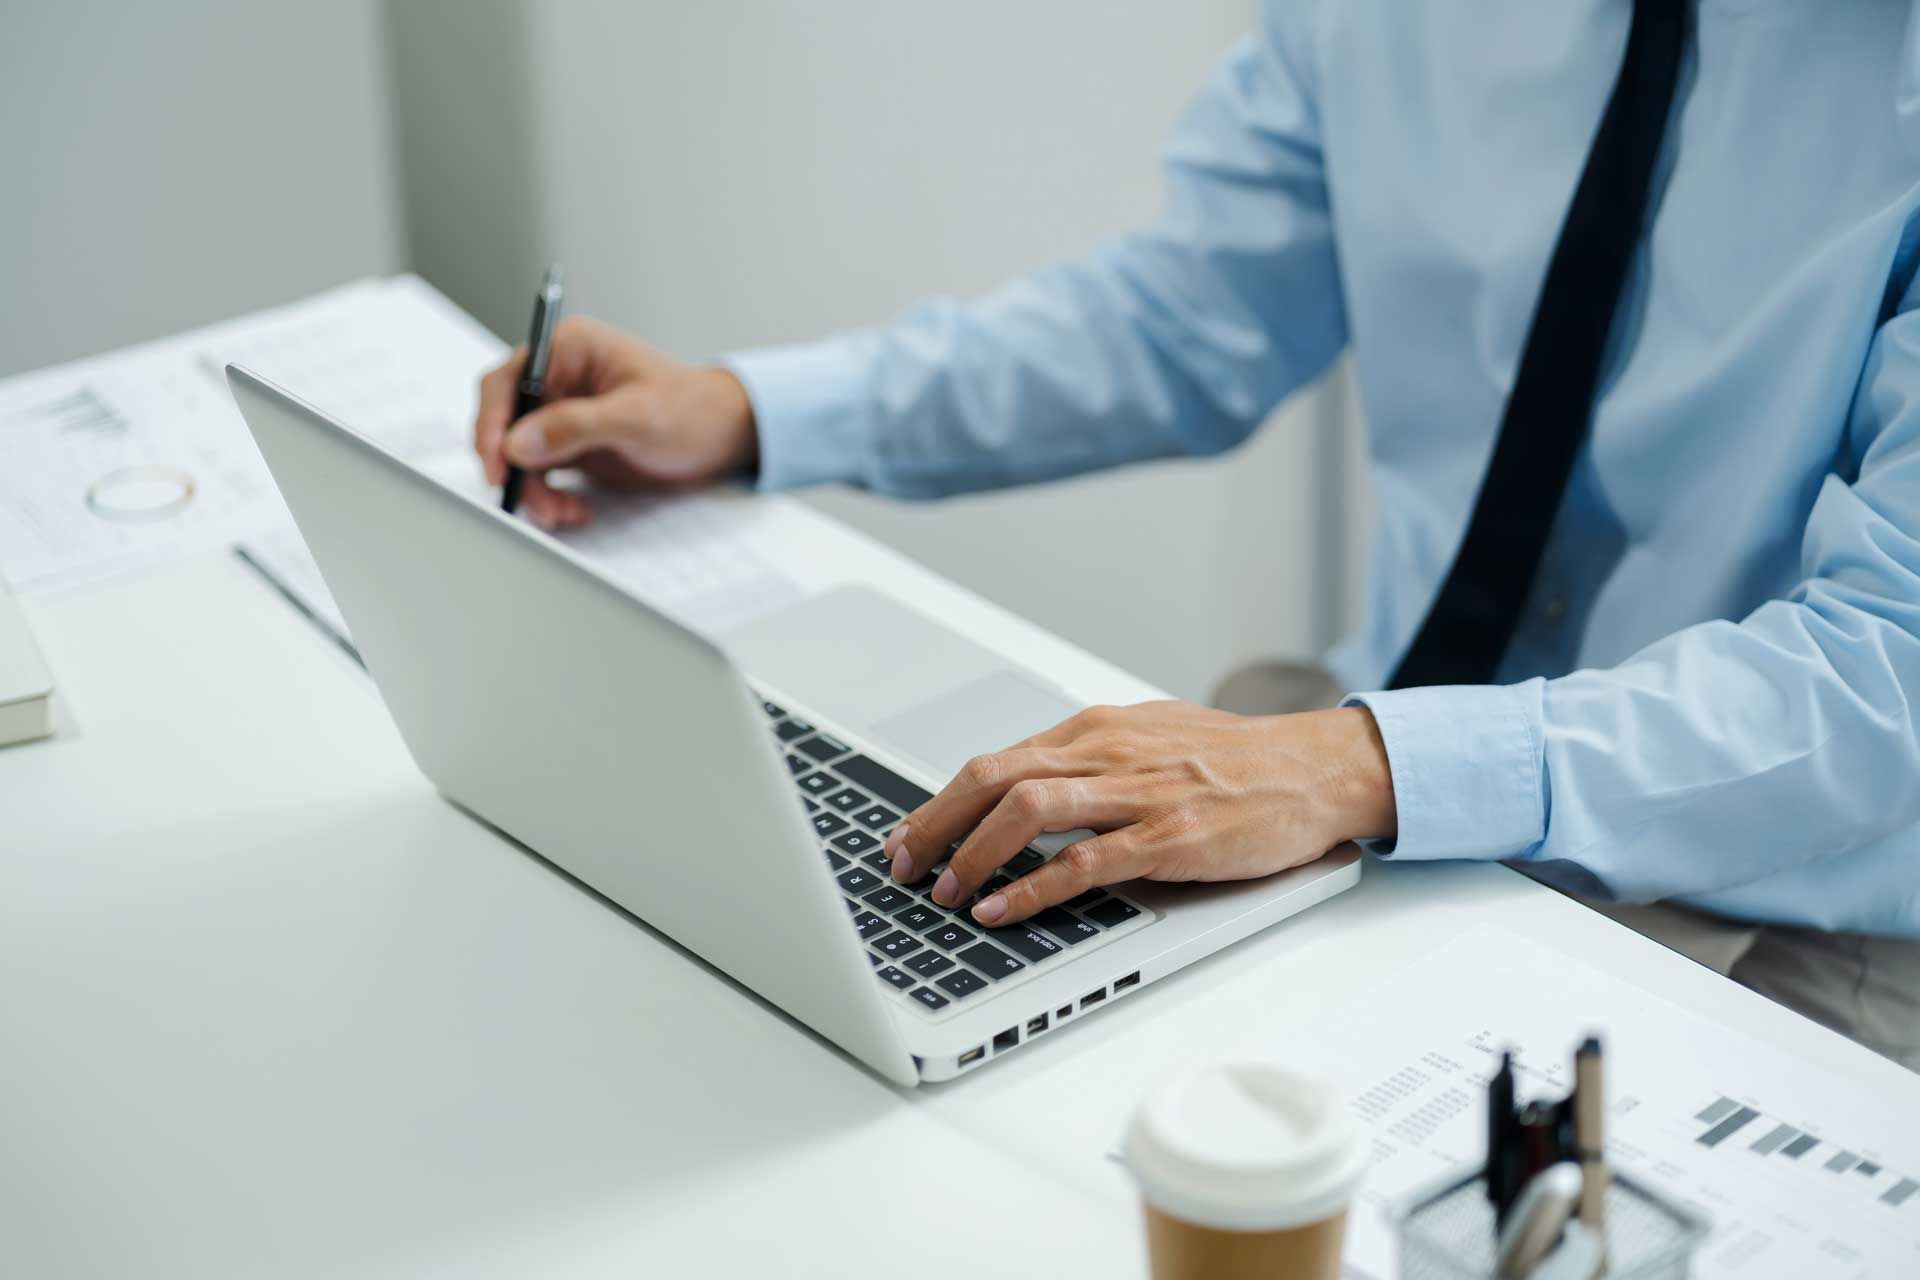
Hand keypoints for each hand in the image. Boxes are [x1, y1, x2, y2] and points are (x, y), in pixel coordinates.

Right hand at [472, 317, 758, 528]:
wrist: (720, 437)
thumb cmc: (691, 411)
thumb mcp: (636, 417)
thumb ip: (575, 427)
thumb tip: (517, 442)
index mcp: (568, 349)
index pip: (506, 382)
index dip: (491, 423)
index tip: (498, 463)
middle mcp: (557, 377)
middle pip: (504, 422)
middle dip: (514, 467)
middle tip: (533, 502)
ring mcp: (560, 411)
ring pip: (518, 454)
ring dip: (533, 489)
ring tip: (565, 512)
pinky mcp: (568, 444)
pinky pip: (538, 473)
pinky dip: (548, 496)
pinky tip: (574, 509)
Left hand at [883, 702, 1395, 926]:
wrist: (1316, 768)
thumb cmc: (1234, 761)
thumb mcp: (1147, 743)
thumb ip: (1086, 765)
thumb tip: (1022, 792)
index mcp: (1095, 730)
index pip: (995, 762)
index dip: (939, 803)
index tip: (906, 837)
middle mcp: (1106, 752)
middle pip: (992, 778)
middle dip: (934, 825)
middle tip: (900, 867)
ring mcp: (1138, 793)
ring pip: (1027, 809)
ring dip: (973, 853)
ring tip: (944, 892)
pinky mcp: (1171, 836)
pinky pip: (1086, 862)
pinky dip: (1033, 888)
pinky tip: (1004, 910)